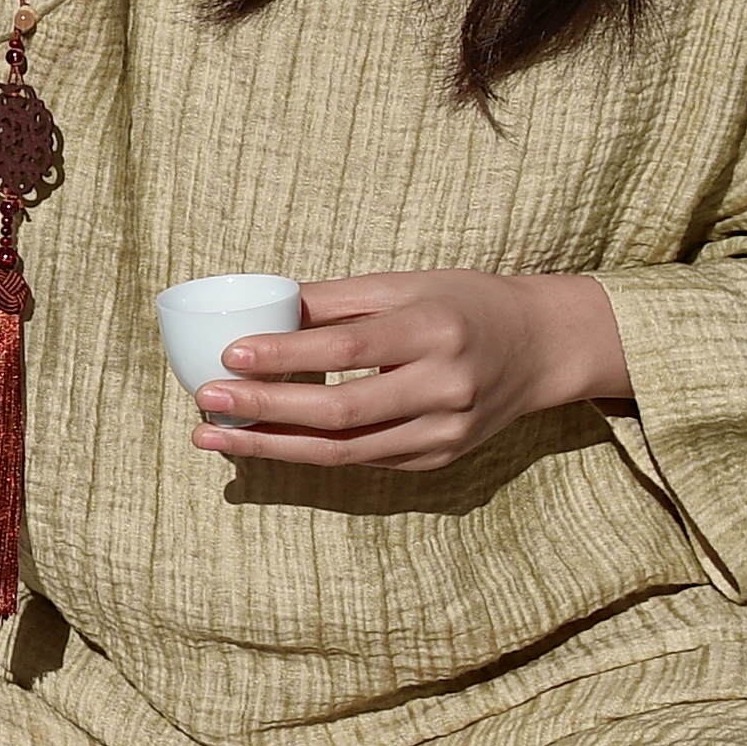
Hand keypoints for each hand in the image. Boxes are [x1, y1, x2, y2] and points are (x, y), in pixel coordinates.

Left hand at [193, 271, 627, 473]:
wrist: (541, 347)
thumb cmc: (464, 304)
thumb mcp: (406, 285)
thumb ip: (335, 299)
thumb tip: (260, 308)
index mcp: (436, 330)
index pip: (348, 347)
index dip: (286, 355)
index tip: (230, 355)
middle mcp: (445, 386)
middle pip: (340, 410)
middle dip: (265, 410)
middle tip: (205, 402)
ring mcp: (444, 431)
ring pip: (344, 451)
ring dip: (272, 446)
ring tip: (214, 438)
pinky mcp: (438, 457)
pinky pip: (361, 461)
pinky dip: (308, 453)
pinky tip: (264, 443)